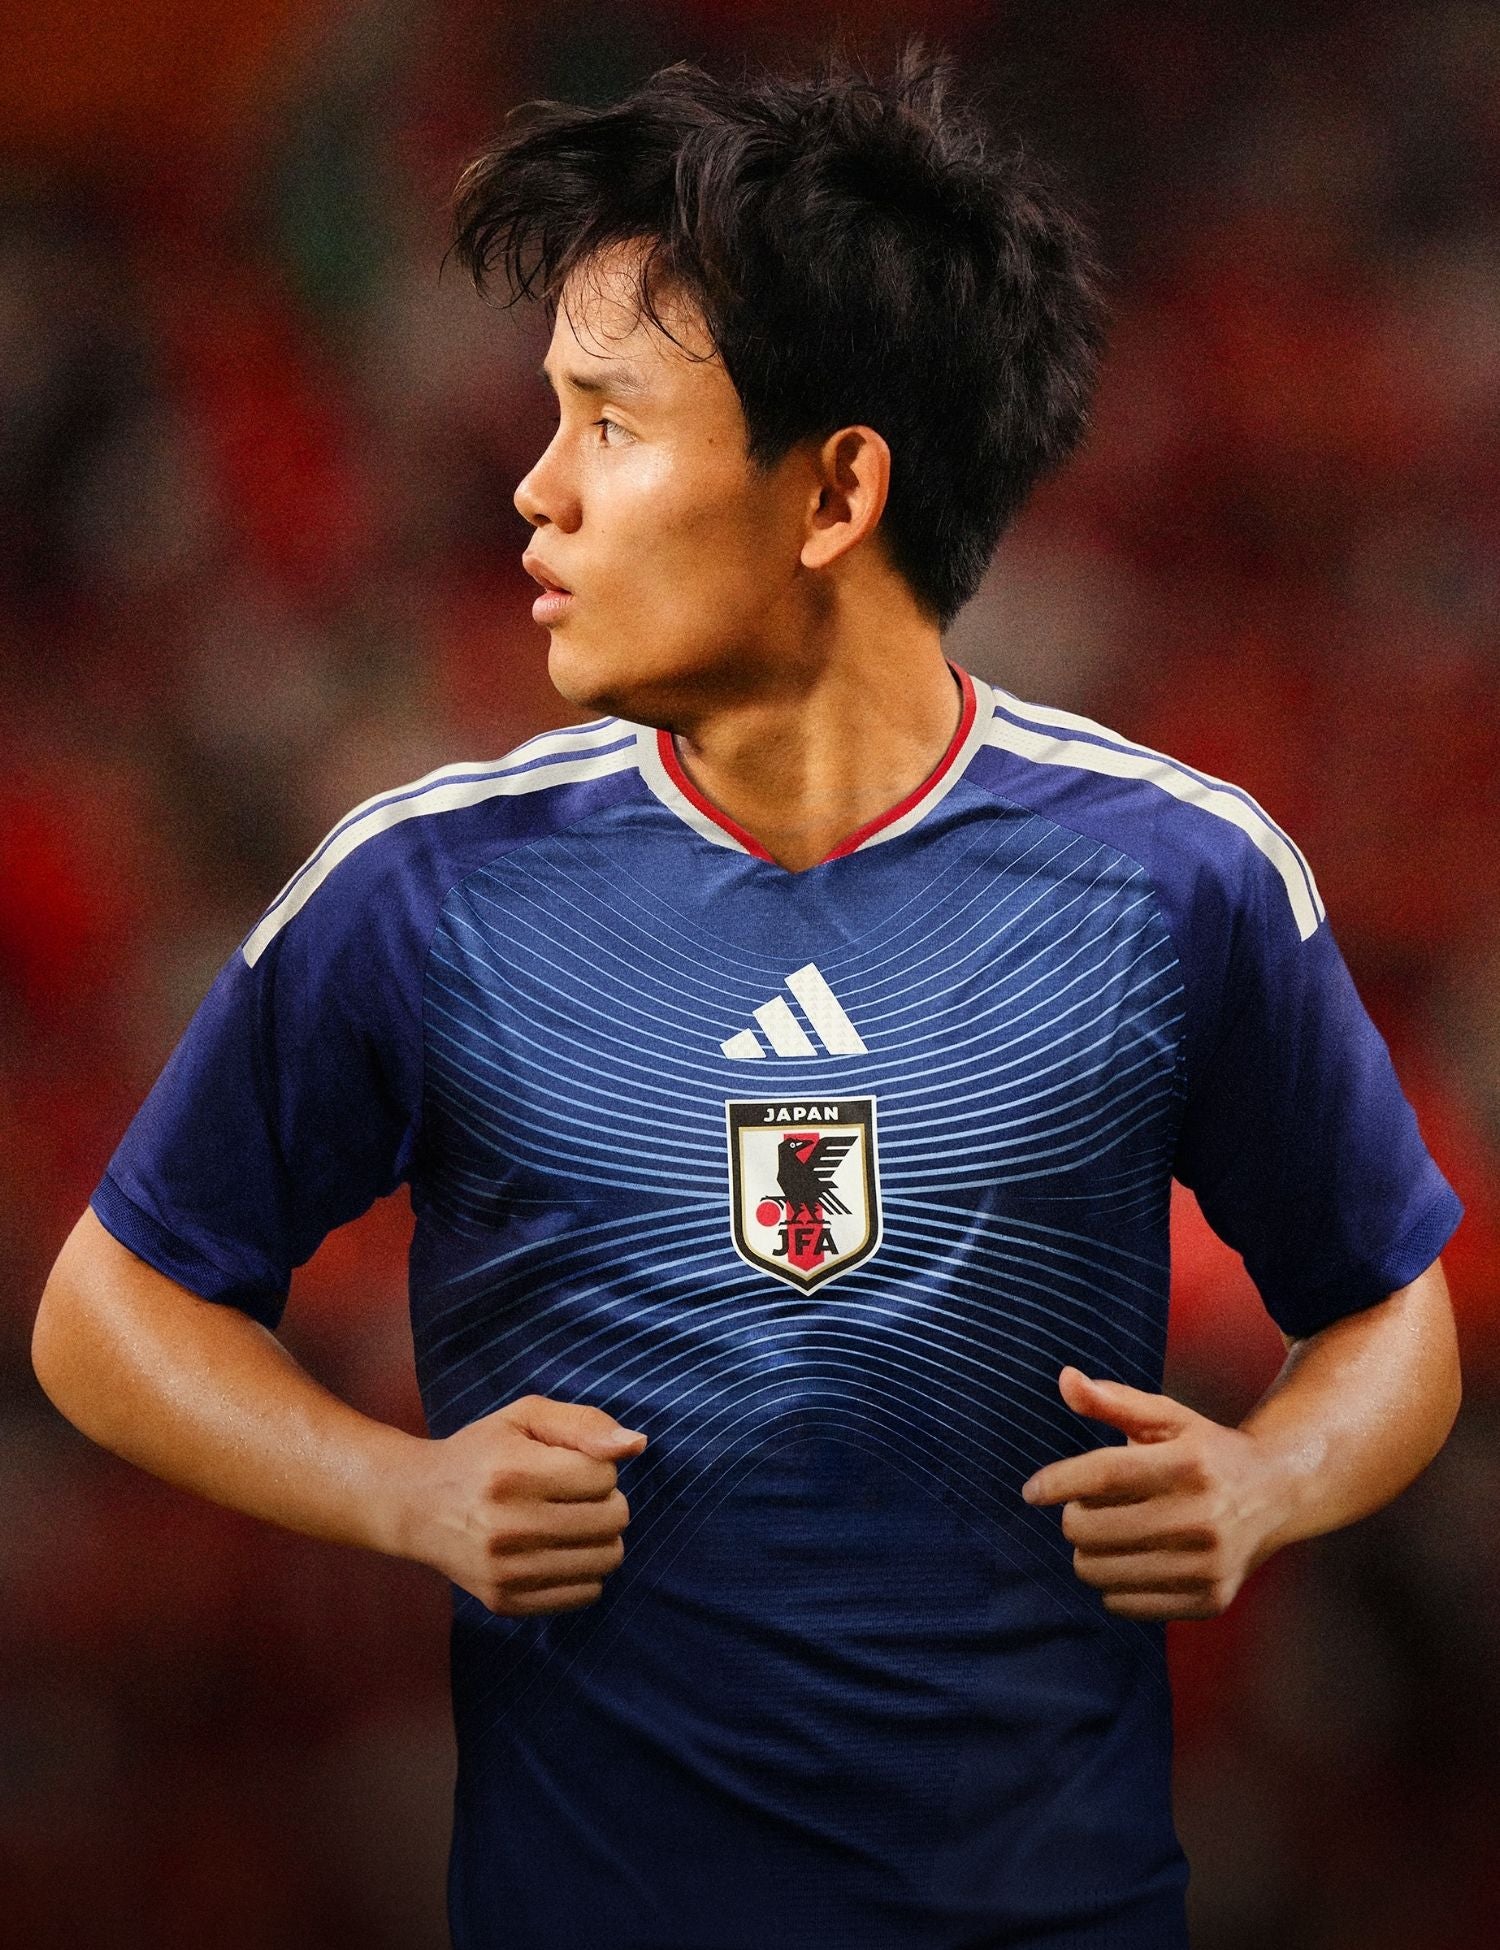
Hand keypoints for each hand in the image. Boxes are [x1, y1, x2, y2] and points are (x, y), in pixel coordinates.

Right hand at [398, 1394, 647, 1616]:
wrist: (417, 1506)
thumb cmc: (481, 1454)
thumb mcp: (525, 1418)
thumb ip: (584, 1423)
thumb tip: (637, 1445)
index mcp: (512, 1473)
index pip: (604, 1476)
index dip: (596, 1466)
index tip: (567, 1466)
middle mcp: (507, 1527)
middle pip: (612, 1519)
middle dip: (605, 1500)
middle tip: (572, 1495)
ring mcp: (506, 1572)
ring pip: (607, 1559)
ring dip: (599, 1537)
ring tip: (568, 1521)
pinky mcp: (506, 1602)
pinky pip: (587, 1594)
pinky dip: (584, 1570)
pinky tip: (556, 1550)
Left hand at [1019, 1366, 1290, 1619]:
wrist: (1275, 1494)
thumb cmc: (1205, 1451)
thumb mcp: (1167, 1417)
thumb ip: (1113, 1400)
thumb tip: (1065, 1379)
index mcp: (1188, 1464)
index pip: (1102, 1475)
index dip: (1057, 1482)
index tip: (1032, 1490)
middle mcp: (1202, 1517)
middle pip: (1091, 1527)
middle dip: (1075, 1515)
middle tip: (1090, 1506)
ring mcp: (1207, 1565)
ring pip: (1098, 1571)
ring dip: (1089, 1551)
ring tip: (1111, 1531)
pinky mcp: (1209, 1601)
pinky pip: (1122, 1603)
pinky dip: (1113, 1583)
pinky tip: (1133, 1559)